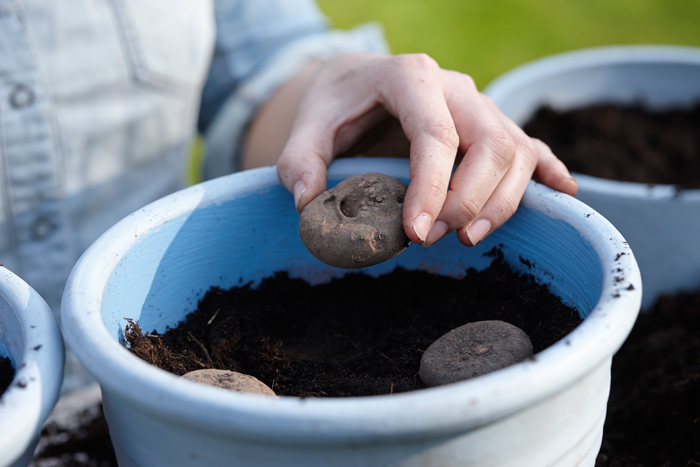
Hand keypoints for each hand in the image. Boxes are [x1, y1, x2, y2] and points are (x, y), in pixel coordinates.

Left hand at [275, 53, 576, 246]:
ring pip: (516, 150)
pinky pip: (532, 146)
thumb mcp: (308, 124)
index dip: (431, 188)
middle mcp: (456, 87)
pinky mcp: (492, 125)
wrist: (360, 80)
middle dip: (469, 199)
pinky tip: (562, 194)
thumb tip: (307, 201)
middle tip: (436, 239)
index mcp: (412, 76)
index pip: (435, 135)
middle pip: (489, 143)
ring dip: (503, 200)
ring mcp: (480, 106)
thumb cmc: (337, 105)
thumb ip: (300, 158)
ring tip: (469, 238)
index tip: (415, 234)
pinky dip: (548, 171)